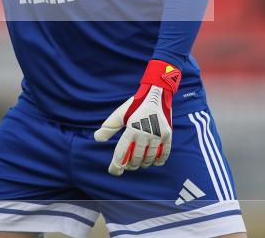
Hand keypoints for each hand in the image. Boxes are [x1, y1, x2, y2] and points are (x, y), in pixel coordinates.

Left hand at [94, 59, 180, 175]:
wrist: (156, 93)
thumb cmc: (135, 105)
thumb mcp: (120, 114)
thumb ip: (108, 127)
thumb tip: (97, 138)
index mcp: (132, 128)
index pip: (122, 153)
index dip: (116, 165)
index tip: (113, 171)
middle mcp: (145, 133)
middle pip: (136, 159)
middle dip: (130, 165)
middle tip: (127, 165)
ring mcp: (158, 135)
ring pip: (149, 158)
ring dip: (142, 164)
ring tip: (139, 163)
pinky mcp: (168, 135)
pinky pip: (164, 154)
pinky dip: (158, 161)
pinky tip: (153, 162)